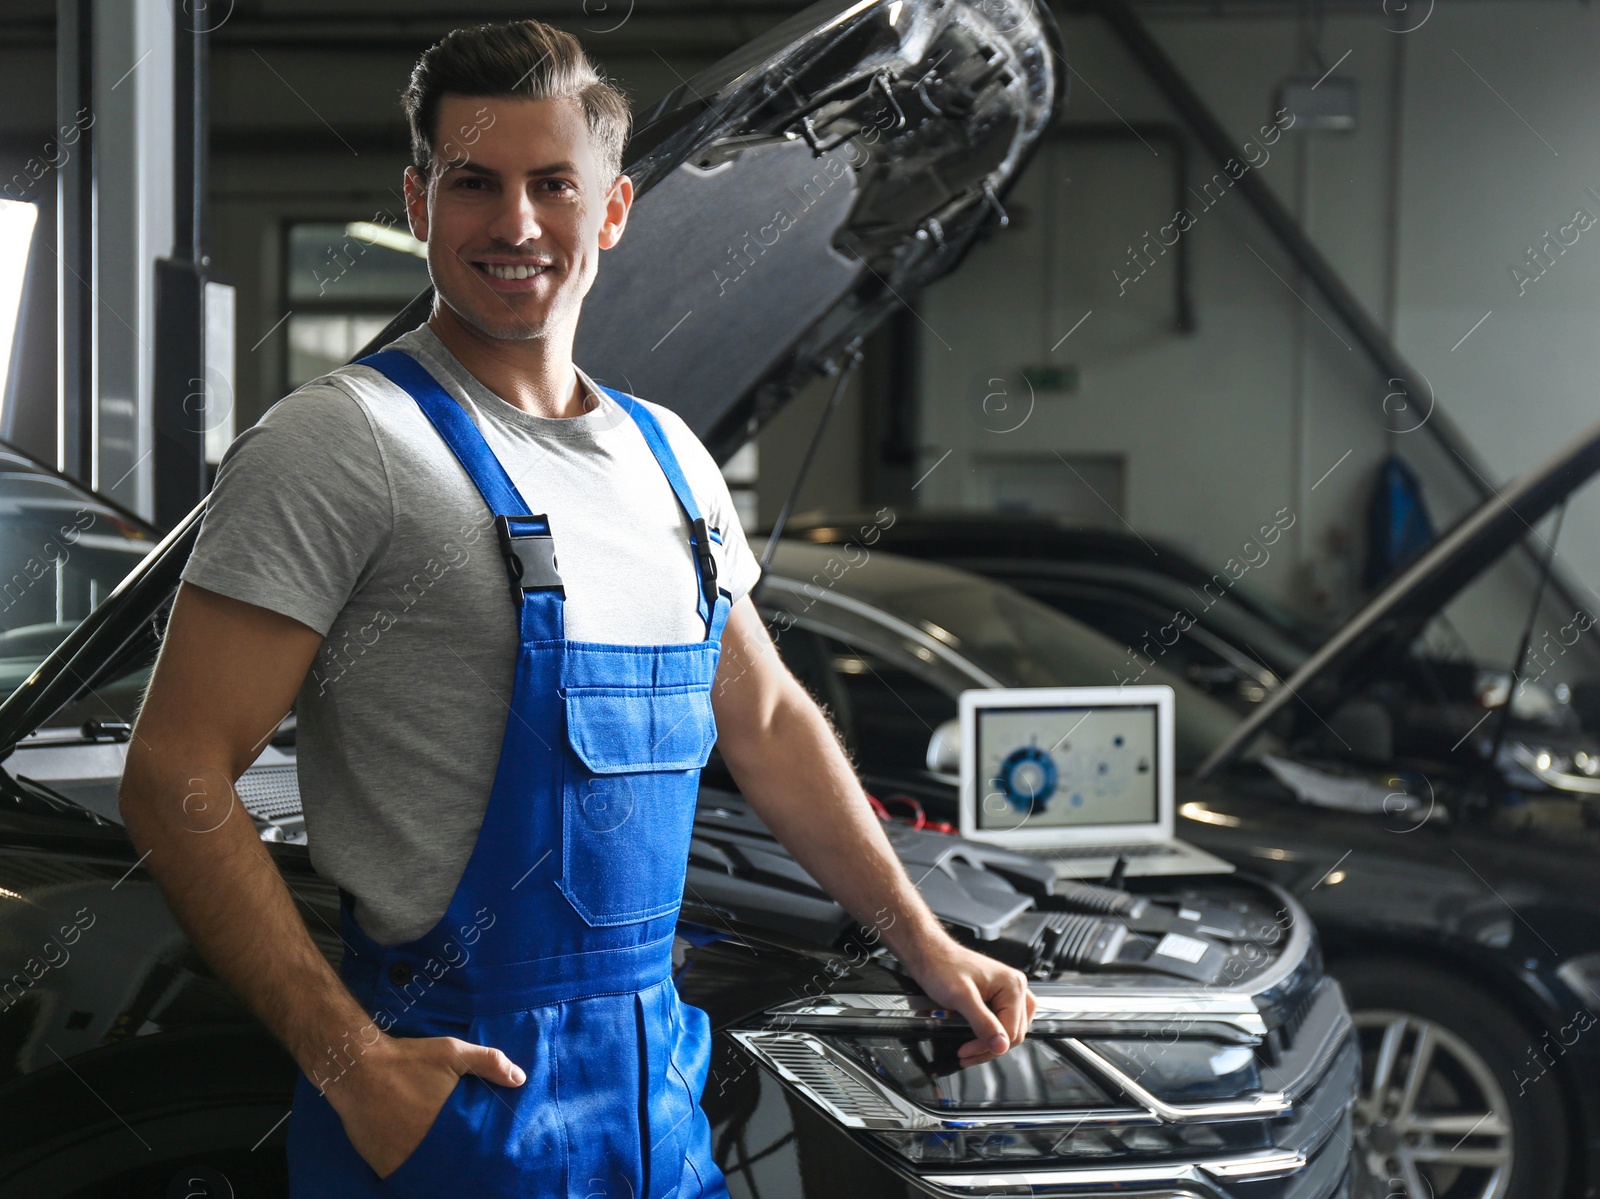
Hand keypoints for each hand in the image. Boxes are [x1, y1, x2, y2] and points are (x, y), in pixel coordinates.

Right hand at [322, 1034, 524, 1177]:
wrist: (356, 1068)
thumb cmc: (408, 1060)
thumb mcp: (452, 1053)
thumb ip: (488, 1063)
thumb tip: (521, 1079)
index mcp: (446, 1130)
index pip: (470, 1154)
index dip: (478, 1154)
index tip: (484, 1153)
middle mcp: (423, 1152)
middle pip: (449, 1166)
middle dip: (457, 1162)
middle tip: (463, 1156)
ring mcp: (400, 1162)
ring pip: (425, 1173)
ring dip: (433, 1168)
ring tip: (440, 1156)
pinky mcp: (381, 1166)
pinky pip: (402, 1175)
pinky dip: (410, 1169)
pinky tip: (415, 1156)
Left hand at [903, 937, 1035, 1066]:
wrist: (931, 956)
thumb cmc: (943, 967)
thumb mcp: (962, 997)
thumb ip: (983, 1022)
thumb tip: (1001, 1046)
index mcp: (1012, 986)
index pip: (1012, 1031)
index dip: (988, 1046)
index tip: (967, 1052)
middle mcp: (1015, 988)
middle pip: (1013, 1034)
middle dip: (988, 1048)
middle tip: (966, 1054)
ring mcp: (1008, 994)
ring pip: (1009, 1031)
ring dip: (989, 1045)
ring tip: (969, 1052)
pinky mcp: (999, 998)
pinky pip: (1001, 1024)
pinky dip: (987, 1035)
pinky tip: (973, 1040)